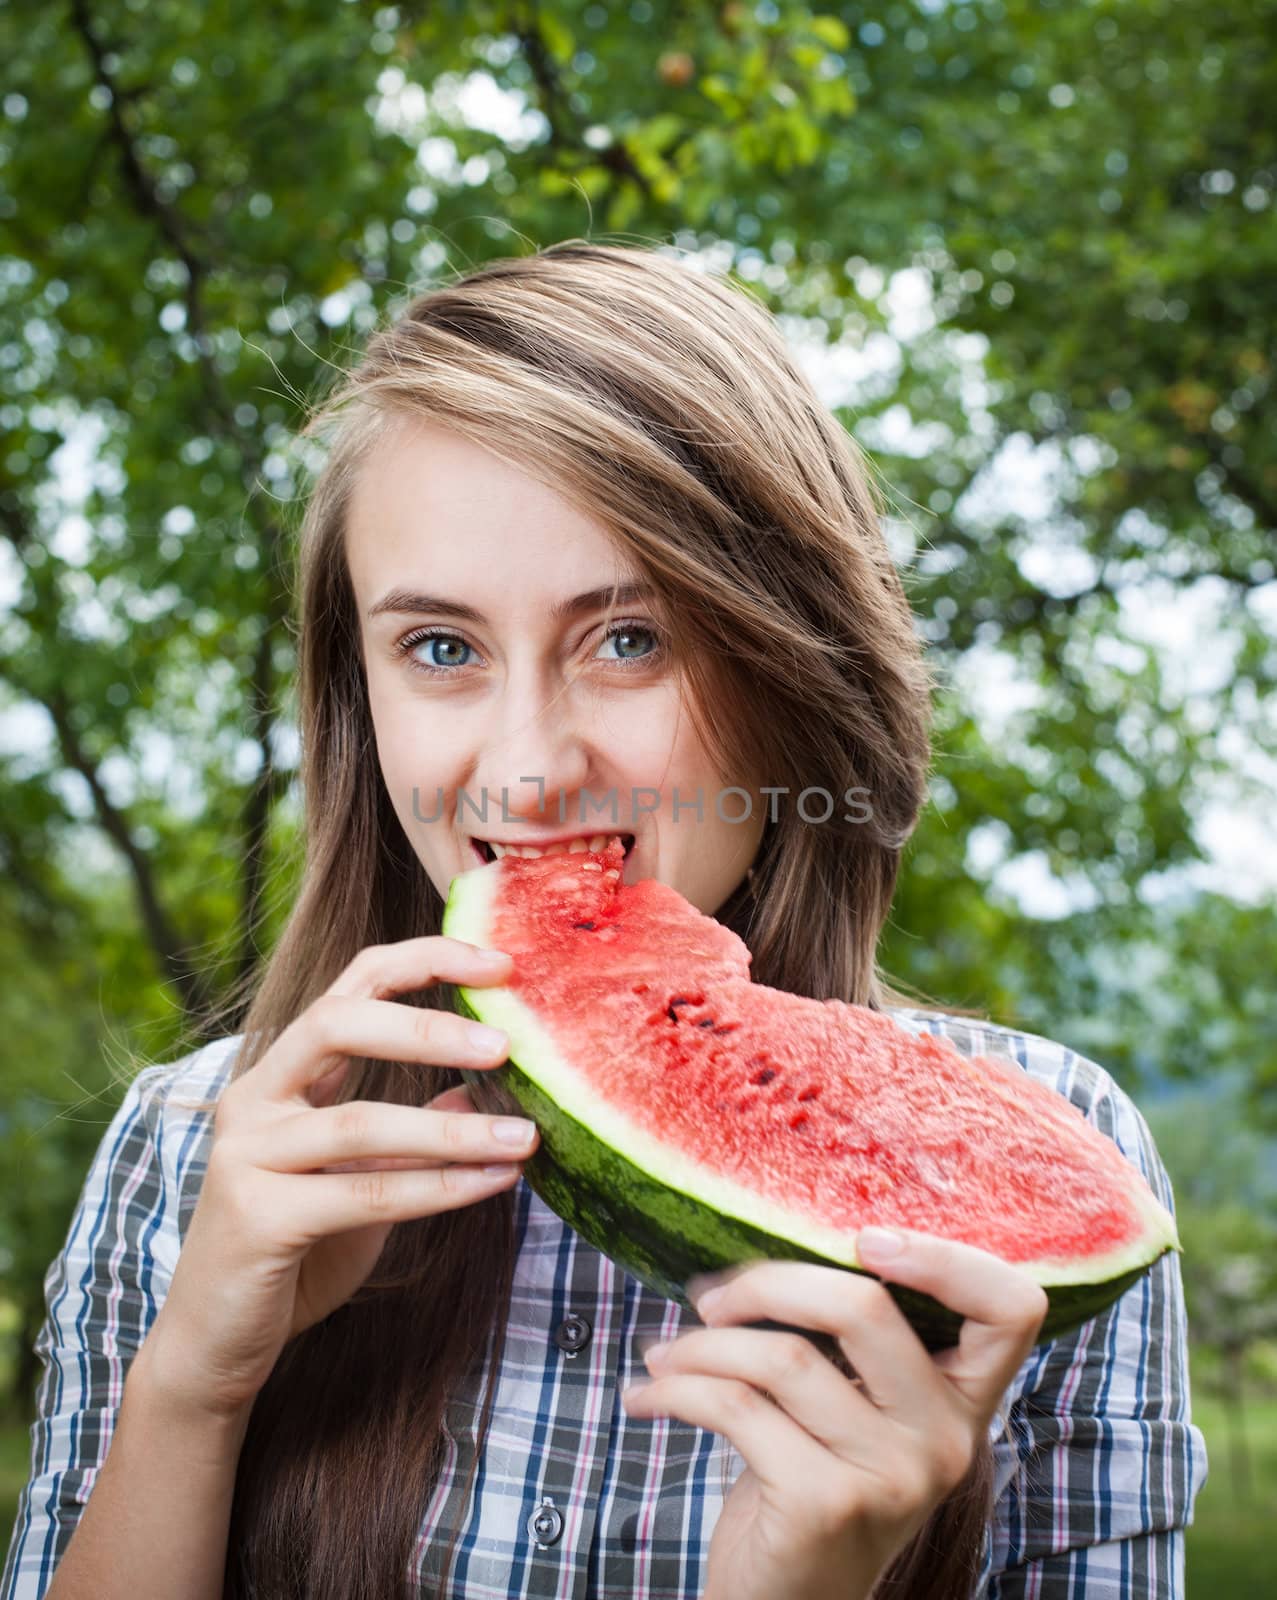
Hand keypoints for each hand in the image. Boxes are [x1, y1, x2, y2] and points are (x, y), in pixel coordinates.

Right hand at [139, 937, 533, 1421]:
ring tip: (525, 1136)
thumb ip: (411, 1131)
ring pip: (360, 1121)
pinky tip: (493, 1183)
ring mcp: (247, 1153)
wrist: (214, 1345)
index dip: (424, 961)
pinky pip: (363, 1192)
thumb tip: (482, 1093)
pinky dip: (438, 1188)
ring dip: (453, 1132)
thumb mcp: (363, 1179)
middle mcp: (255, 1099)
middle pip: (337, 1023)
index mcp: (283, 1073)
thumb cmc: (295, 1253)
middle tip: (506, 1044)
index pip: (352, 985)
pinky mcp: (256, 1216)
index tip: (499, 963)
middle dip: (427, 1027)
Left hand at [621, 1228, 1047, 1599]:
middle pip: (865, 1305)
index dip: (948, 1258)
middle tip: (710, 1296)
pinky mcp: (826, 1502)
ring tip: (665, 1353)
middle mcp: (946, 1438)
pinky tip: (646, 1395)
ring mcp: (893, 1475)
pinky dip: (676, 1389)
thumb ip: (849, 1343)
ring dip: (702, 1344)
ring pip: (784, 1355)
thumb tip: (765, 1238)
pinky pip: (737, 1407)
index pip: (1011, 1307)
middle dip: (767, 1282)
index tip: (864, 1239)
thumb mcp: (852, 1413)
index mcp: (963, 1401)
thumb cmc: (809, 1484)